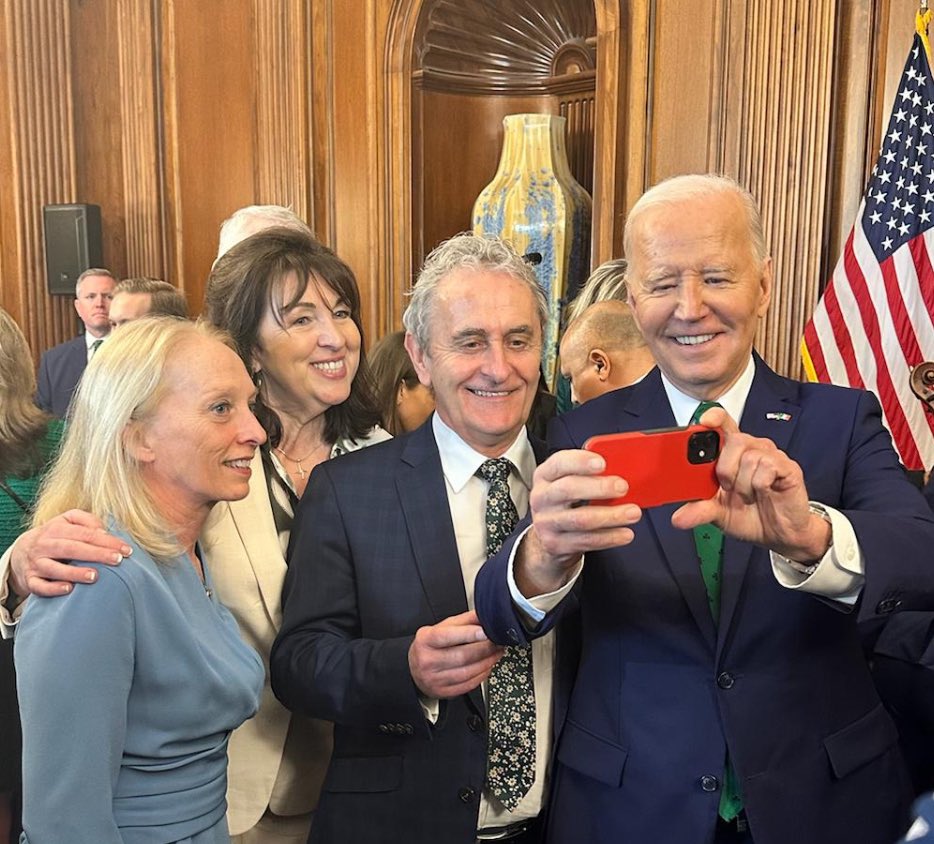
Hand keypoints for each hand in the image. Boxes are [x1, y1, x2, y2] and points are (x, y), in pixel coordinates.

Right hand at [9, 511, 131, 598]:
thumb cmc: (54, 536)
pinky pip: (39, 586)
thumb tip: (104, 531)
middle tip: (117, 560)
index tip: (126, 549)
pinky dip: (53, 588)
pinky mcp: (30, 580)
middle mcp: (44, 545)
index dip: (107, 541)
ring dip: (75, 572)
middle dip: (96, 554)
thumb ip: (87, 520)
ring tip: (95, 576)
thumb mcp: (67, 521)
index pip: (85, 533)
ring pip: (54, 568)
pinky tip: (69, 589)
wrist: (20, 552)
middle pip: (71, 548)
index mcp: (55, 528)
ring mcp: (36, 564)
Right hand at [408, 610, 502, 698]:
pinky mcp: (444, 692)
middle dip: (485, 648)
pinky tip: (488, 666)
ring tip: (496, 652)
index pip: (447, 636)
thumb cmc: (430, 646)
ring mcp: (434, 679)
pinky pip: (469, 684)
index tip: (485, 631)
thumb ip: (464, 620)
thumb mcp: (441, 628)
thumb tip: (484, 614)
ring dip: (487, 662)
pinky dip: (482, 674)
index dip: (468, 634)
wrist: (414, 669)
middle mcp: (427, 661)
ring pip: (468, 672)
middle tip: (498, 641)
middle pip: (462, 656)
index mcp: (426, 640)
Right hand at [516, 449, 642, 595]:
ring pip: (581, 519)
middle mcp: (541, 498)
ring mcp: (546, 523)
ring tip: (633, 513)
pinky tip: (625, 533)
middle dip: (599, 487)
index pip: (559, 463)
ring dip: (611, 516)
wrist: (550, 535)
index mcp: (545, 475)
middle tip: (623, 487)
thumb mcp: (571, 481)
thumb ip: (591, 474)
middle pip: (568, 489)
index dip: (581, 461)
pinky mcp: (556, 544)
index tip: (603, 463)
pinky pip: (586, 541)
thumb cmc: (567, 501)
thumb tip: (623, 470)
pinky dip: (609, 537)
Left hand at [671, 407, 830, 560]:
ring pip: (749, 457)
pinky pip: (767, 467)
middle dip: (725, 469)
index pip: (723, 424)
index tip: (704, 422)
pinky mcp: (787, 467)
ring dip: (743, 484)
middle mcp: (751, 449)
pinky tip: (763, 492)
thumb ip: (699, 510)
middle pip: (734, 440)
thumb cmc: (750, 515)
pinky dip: (759, 485)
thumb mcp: (718, 514)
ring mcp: (770, 456)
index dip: (714, 417)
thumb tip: (678, 518)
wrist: (779, 534)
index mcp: (731, 453)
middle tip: (728, 488)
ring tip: (747, 495)